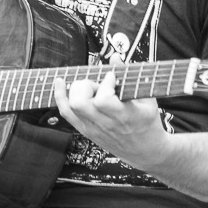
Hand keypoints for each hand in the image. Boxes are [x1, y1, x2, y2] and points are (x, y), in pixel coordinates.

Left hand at [55, 72, 169, 170]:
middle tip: (98, 85)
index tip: (112, 77)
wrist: (145, 151)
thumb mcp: (147, 99)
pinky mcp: (85, 130)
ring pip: (70, 107)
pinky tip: (60, 83)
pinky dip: (60, 96)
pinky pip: (66, 113)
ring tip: (90, 88)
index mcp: (125, 116)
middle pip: (80, 103)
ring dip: (75, 90)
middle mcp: (106, 124)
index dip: (106, 83)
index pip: (103, 100)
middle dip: (86, 86)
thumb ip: (130, 77)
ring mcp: (93, 128)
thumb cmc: (148, 122)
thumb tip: (114, 56)